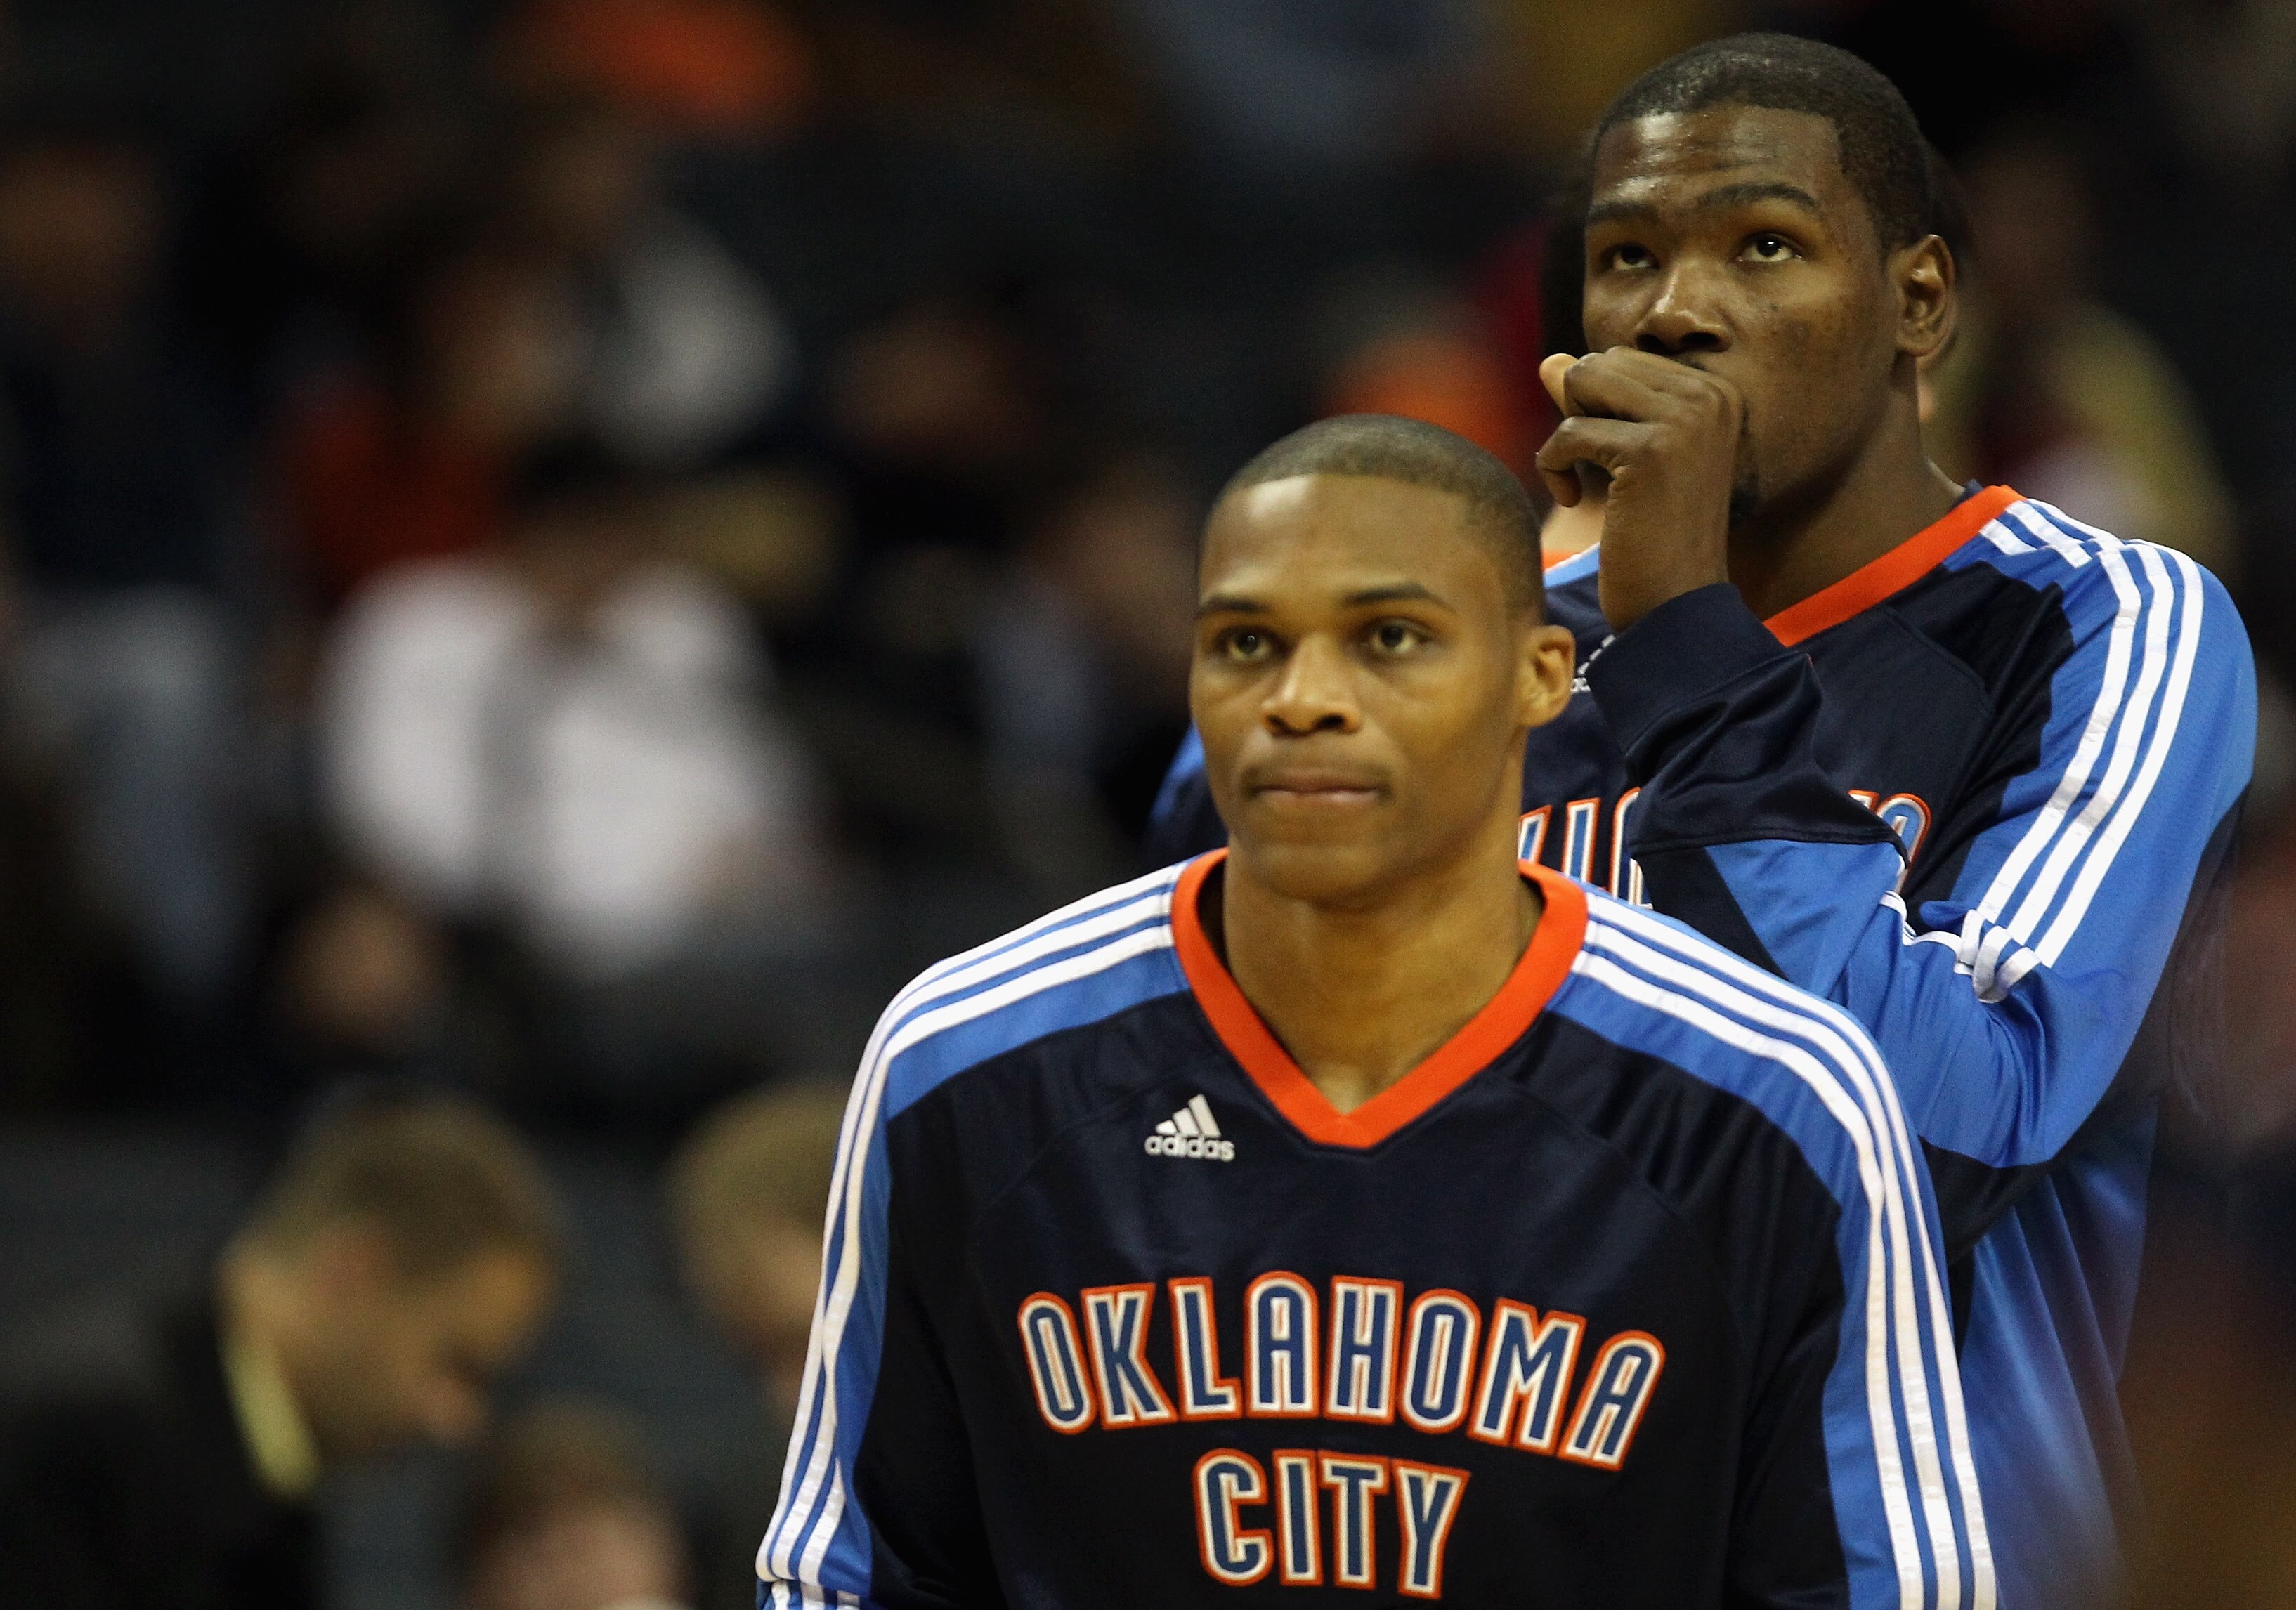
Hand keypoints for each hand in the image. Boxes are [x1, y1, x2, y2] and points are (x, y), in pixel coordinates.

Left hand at [1536, 348, 1742, 630]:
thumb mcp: (1625, 458)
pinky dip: (1553, 465)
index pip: (1623, 359)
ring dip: (1564, 435)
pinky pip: (1569, 431)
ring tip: (1576, 478)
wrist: (1676, 603)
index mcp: (1716, 393)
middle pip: (1601, 363)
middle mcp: (1710, 396)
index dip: (1593, 404)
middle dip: (1577, 411)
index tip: (1602, 455)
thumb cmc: (1652, 536)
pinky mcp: (1651, 450)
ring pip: (1582, 382)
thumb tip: (1551, 360)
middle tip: (1587, 465)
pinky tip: (1571, 500)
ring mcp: (1685, 420)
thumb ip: (1595, 404)